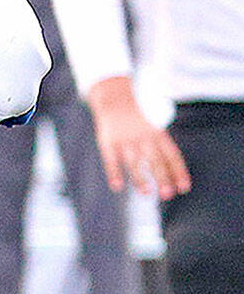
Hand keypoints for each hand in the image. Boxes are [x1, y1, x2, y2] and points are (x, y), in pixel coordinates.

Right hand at [89, 76, 190, 199]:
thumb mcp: (154, 128)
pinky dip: (114, 173)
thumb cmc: (138, 120)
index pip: (171, 155)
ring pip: (134, 162)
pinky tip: (117, 186)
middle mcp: (143, 137)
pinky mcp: (108, 142)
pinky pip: (111, 160)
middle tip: (167, 195)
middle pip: (155, 160)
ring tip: (146, 193)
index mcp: (157, 134)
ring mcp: (125, 140)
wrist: (114, 98)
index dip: (178, 172)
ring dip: (140, 178)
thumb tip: (171, 176)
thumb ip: (161, 149)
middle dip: (162, 178)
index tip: (184, 188)